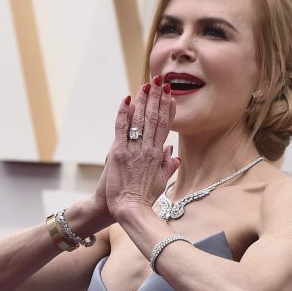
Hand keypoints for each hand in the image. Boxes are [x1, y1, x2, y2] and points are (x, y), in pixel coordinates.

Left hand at [103, 76, 179, 219]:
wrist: (129, 210)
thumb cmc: (143, 199)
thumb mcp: (160, 182)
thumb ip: (168, 166)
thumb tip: (173, 154)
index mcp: (158, 155)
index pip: (165, 127)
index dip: (168, 109)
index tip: (170, 95)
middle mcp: (148, 149)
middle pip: (154, 118)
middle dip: (158, 97)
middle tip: (160, 80)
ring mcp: (133, 150)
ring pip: (140, 119)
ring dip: (144, 100)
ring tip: (147, 84)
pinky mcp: (118, 152)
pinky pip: (121, 128)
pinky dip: (123, 113)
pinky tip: (127, 99)